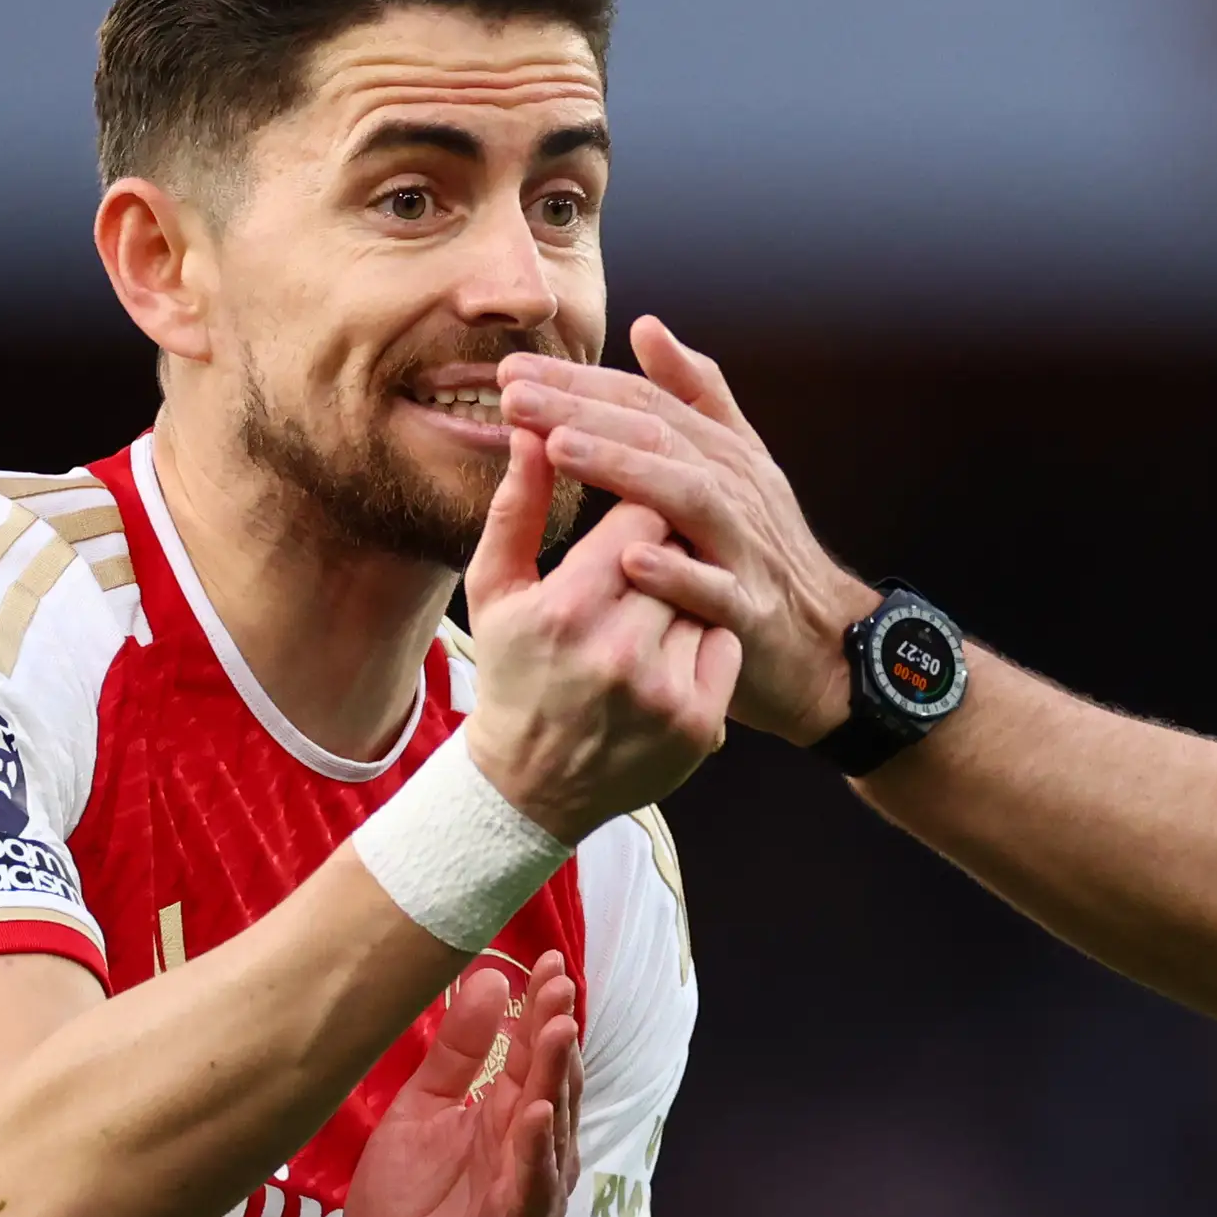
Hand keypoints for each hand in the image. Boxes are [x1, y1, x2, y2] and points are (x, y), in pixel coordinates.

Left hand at [344, 955, 581, 1216]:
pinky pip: (529, 1194)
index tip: (549, 961)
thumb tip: (489, 979)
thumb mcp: (419, 1116)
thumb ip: (454, 1056)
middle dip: (556, 1033)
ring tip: (558, 1030)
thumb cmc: (406, 1212)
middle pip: (550, 1085)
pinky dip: (535, 1156)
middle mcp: (529, 1156)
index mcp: (505, 1122)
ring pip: (550, 1134)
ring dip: (556, 1082)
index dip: (542, 1010)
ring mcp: (527, 1200)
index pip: (532, 1056)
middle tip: (560, 981)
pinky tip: (536, 1116)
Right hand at [460, 422, 742, 840]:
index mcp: (569, 608)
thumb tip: (531, 428)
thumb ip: (517, 505)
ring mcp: (665, 691)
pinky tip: (662, 658)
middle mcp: (621, 650)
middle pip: (679, 552)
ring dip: (683, 592)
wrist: (530, 787)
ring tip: (642, 619)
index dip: (636, 509)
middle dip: (660, 550)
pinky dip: (702, 639)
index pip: (642, 513)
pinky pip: (722, 644)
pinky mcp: (698, 722)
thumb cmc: (511, 674)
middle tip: (632, 576)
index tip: (623, 521)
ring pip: (704, 595)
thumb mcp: (494, 590)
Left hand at [498, 319, 881, 745]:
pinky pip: (715, 589)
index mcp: (721, 453)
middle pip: (657, 436)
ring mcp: (745, 547)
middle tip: (514, 397)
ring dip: (624, 469)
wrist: (826, 641)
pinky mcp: (750, 610)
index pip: (644, 403)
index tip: (513, 371)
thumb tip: (647, 326)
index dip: (580, 383)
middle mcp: (735, 489)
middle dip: (584, 411)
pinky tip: (629, 558)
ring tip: (561, 449)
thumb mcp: (735, 462)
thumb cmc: (763, 550)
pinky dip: (677, 572)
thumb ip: (693, 395)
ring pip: (688, 496)